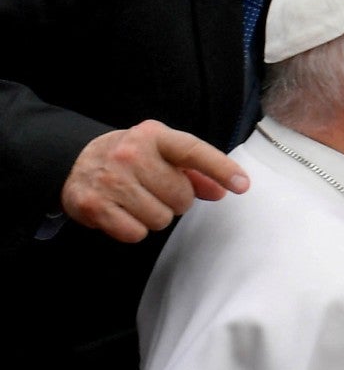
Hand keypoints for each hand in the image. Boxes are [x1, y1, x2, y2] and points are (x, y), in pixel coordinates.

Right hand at [61, 122, 249, 241]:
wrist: (75, 161)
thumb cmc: (131, 158)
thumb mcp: (163, 153)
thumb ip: (197, 171)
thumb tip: (225, 190)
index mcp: (152, 135)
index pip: (193, 151)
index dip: (220, 169)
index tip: (242, 185)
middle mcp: (129, 154)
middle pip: (181, 197)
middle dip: (176, 200)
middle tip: (157, 190)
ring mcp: (110, 179)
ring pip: (160, 219)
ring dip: (155, 216)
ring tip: (138, 200)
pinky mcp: (93, 205)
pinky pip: (136, 233)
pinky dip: (134, 229)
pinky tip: (123, 213)